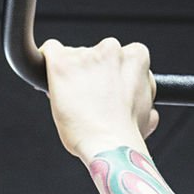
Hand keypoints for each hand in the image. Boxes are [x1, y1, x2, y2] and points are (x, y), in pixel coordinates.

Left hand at [39, 37, 158, 161]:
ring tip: (71, 103)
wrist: (108, 144)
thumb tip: (146, 111)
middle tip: (85, 100)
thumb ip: (143, 102)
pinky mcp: (60, 63)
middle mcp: (111, 49)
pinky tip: (47, 79)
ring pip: (72, 58)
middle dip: (89, 74)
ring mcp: (85, 55)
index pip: (119, 56)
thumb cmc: (126, 135)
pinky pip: (49, 51)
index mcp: (136, 57)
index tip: (101, 91)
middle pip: (94, 55)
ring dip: (70, 75)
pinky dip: (47, 61)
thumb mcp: (146, 115)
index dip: (108, 74)